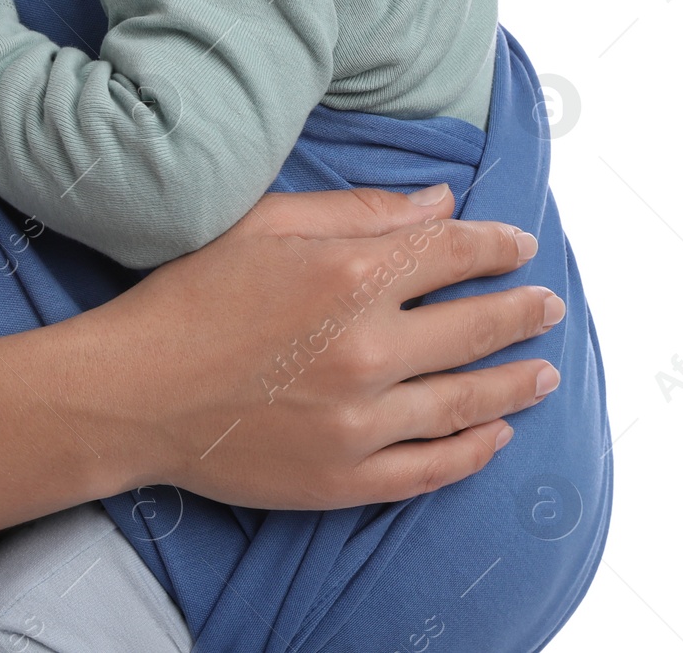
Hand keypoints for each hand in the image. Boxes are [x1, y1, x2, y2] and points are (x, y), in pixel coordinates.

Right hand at [77, 183, 562, 510]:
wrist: (134, 392)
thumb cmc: (189, 296)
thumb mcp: (264, 226)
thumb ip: (358, 211)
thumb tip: (439, 203)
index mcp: (347, 275)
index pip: (451, 253)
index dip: (495, 246)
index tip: (520, 245)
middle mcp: (368, 350)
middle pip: (475, 326)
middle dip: (523, 310)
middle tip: (549, 306)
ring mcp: (362, 422)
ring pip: (469, 401)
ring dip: (517, 382)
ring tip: (544, 372)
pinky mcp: (347, 478)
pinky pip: (434, 467)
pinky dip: (475, 449)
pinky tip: (496, 433)